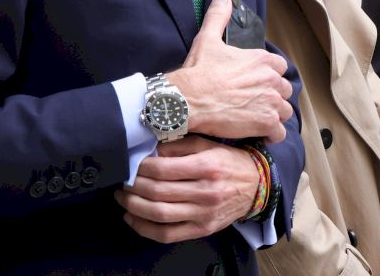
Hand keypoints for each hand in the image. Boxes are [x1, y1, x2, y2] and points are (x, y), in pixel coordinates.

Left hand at [116, 136, 257, 242]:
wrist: (257, 186)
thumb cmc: (230, 162)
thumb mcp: (208, 145)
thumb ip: (179, 146)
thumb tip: (149, 150)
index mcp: (207, 166)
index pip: (164, 170)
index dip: (141, 168)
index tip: (131, 165)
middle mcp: (206, 191)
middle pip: (158, 192)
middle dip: (133, 186)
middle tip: (123, 180)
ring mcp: (204, 213)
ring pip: (159, 214)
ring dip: (133, 206)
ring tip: (123, 197)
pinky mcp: (202, 229)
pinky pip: (167, 234)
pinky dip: (144, 228)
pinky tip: (132, 218)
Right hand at [166, 0, 293, 140]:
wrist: (187, 101)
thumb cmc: (198, 71)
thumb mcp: (208, 39)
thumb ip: (218, 17)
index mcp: (263, 60)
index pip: (280, 67)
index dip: (270, 75)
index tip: (257, 82)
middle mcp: (272, 80)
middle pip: (284, 90)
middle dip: (273, 96)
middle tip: (255, 102)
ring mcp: (271, 102)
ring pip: (284, 111)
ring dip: (274, 115)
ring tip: (257, 119)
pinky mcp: (266, 123)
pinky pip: (279, 132)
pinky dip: (272, 134)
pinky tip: (259, 133)